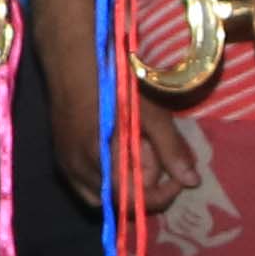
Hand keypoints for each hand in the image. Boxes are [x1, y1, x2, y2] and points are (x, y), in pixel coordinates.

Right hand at [31, 50, 195, 212]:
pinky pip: (87, 182)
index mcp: (99, 160)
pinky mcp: (61, 157)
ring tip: (138, 144)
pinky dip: (109, 173)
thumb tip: (193, 181)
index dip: (162, 195)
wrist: (70, 54)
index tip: (179, 178)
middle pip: (119, 201)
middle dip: (144, 182)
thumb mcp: (149, 113)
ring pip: (103, 194)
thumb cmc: (112, 77)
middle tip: (155, 148)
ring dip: (126, 178)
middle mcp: (77, 170)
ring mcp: (66, 165)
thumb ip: (171, 149)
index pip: (134, 202)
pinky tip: (119, 144)